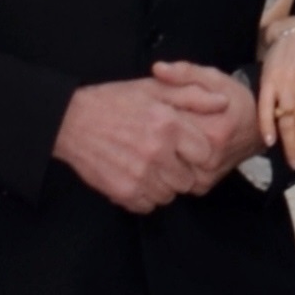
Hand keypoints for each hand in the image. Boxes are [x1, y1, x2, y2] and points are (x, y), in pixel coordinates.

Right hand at [54, 76, 234, 213]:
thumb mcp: (153, 88)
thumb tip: (223, 103)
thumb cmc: (113, 102)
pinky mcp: (124, 192)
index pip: (204, 154)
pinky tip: (133, 176)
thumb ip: (191, 95)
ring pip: (169, 195)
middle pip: (188, 179)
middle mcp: (157, 151)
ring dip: (162, 184)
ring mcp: (141, 175)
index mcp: (168, 124)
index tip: (183, 148)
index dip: (195, 152)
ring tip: (146, 166)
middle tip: (162, 158)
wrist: (70, 121)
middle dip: (179, 171)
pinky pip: (148, 205)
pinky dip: (143, 195)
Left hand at [153, 60, 263, 178]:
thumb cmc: (232, 99)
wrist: (255, 129)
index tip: (145, 104)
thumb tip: (157, 69)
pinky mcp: (201, 186)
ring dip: (154, 152)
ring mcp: (206, 177)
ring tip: (148, 134)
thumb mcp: (212, 78)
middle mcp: (210, 159)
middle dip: (149, 134)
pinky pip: (172, 177)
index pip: (168, 124)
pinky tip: (159, 149)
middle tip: (141, 120)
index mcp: (213, 131)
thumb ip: (184, 73)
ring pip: (165, 167)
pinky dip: (163, 164)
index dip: (151, 113)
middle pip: (163, 149)